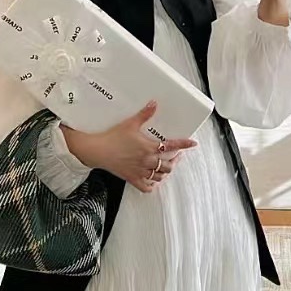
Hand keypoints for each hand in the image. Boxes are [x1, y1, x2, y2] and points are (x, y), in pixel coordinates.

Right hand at [60, 101, 196, 193]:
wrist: (97, 150)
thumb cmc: (113, 137)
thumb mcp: (130, 123)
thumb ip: (144, 114)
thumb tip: (154, 103)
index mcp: (148, 147)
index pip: (172, 146)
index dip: (184, 144)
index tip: (193, 143)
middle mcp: (147, 161)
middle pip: (168, 165)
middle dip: (175, 160)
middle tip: (177, 155)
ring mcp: (140, 171)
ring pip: (160, 176)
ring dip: (165, 172)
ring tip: (166, 166)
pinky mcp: (132, 178)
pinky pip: (147, 187)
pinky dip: (152, 185)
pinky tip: (153, 180)